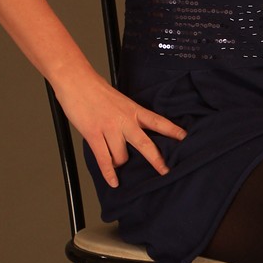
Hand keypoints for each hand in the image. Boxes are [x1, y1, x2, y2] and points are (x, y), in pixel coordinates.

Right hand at [53, 68, 186, 186]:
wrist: (76, 80)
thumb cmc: (95, 89)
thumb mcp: (120, 100)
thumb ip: (128, 115)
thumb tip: (133, 130)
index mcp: (133, 110)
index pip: (158, 121)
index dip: (172, 130)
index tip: (185, 138)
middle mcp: (125, 120)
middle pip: (146, 144)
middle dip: (157, 160)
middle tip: (166, 171)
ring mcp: (110, 128)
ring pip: (122, 156)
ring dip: (120, 163)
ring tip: (117, 163)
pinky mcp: (94, 135)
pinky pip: (104, 159)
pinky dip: (109, 173)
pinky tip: (114, 182)